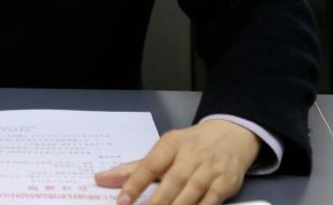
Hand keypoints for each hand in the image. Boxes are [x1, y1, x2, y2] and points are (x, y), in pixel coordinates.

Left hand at [94, 119, 259, 204]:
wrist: (232, 134)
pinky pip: (211, 201)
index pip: (150, 164)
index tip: (122, 200)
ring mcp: (210, 170)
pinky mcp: (226, 183)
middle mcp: (191, 155)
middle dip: (156, 201)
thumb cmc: (191, 145)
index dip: (136, 183)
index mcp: (171, 144)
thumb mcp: (165, 149)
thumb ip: (135, 168)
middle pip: (172, 181)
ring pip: (191, 193)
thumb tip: (101, 179)